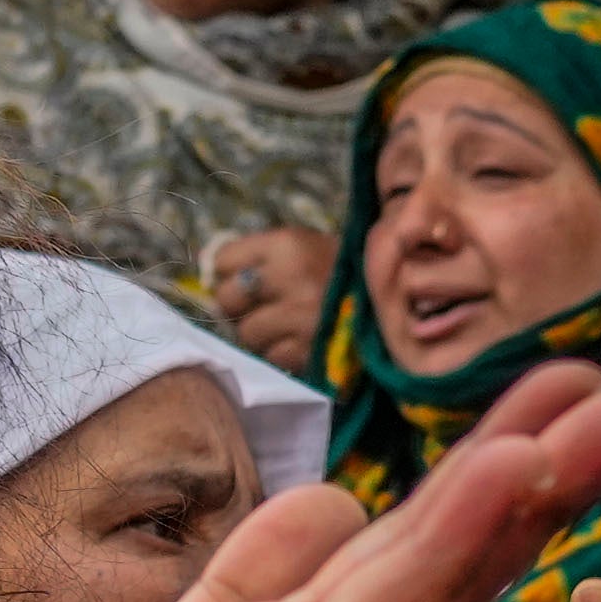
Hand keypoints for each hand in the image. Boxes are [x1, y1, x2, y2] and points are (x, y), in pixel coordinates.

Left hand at [200, 226, 334, 358]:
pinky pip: (271, 357)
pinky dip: (281, 354)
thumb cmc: (338, 272)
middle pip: (227, 298)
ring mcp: (301, 317)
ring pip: (246, 333)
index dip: (230, 272)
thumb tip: (208, 275)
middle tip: (260, 307)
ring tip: (283, 326)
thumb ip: (258, 257)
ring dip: (260, 334)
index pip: (223, 261)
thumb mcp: (303, 247)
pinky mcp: (309, 351)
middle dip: (239, 306)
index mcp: (288, 244)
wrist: (392, 303)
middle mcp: (291, 277)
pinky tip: (299, 343)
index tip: (245, 279)